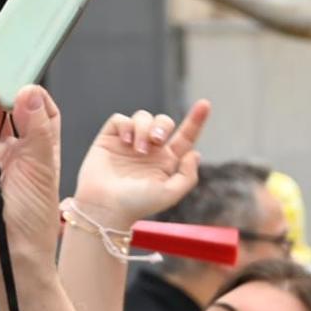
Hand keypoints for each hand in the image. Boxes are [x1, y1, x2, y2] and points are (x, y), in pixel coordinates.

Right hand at [72, 100, 211, 228]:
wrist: (105, 206)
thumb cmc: (138, 204)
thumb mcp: (170, 194)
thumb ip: (188, 175)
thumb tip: (195, 153)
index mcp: (167, 161)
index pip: (186, 137)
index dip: (196, 120)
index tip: (205, 104)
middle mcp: (150, 149)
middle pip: (164, 122)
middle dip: (162, 126)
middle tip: (157, 141)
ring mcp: (130, 142)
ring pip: (143, 117)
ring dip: (144, 129)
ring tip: (138, 150)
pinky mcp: (110, 138)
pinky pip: (121, 119)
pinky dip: (125, 126)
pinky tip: (125, 141)